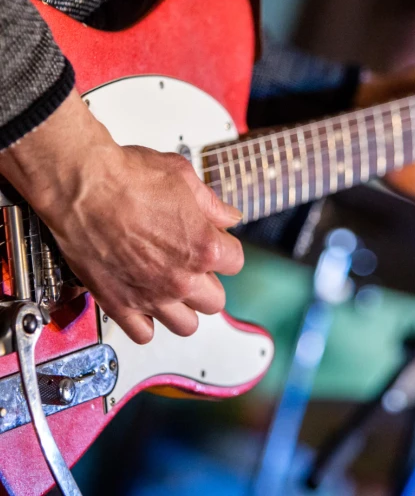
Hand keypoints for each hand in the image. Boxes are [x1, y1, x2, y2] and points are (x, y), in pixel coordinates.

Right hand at [0, 90, 243, 342]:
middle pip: (215, 300)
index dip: (225, 250)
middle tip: (193, 266)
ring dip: (184, 308)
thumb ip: (213, 205)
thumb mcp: (184, 178)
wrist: (81, 187)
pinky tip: (143, 303)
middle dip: (208, 282)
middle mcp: (181, 279)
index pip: (235, 262)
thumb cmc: (127, 178)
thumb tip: (228, 217)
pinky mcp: (120, 305)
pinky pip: (143, 333)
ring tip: (172, 288)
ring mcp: (151, 296)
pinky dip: (146, 323)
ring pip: (186, 325)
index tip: (214, 244)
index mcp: (204, 248)